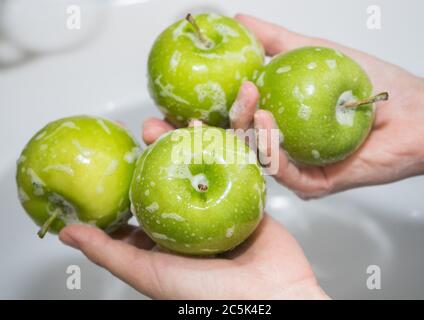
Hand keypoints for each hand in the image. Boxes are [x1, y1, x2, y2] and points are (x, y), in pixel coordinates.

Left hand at [60, 105, 327, 299]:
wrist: (271, 296)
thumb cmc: (207, 294)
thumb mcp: (148, 272)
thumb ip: (109, 252)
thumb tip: (67, 232)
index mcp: (166, 239)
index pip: (142, 198)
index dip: (130, 174)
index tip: (120, 150)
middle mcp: (192, 221)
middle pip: (173, 176)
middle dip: (160, 149)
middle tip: (148, 128)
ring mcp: (221, 209)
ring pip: (203, 166)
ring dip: (190, 141)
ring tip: (176, 122)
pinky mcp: (247, 199)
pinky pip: (235, 167)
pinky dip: (225, 146)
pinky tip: (209, 129)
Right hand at [228, 14, 423, 198]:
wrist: (413, 110)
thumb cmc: (370, 83)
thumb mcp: (313, 52)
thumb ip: (276, 41)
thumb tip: (240, 21)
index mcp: (281, 120)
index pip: (244, 115)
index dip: (228, 101)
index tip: (222, 80)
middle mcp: (285, 146)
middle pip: (247, 139)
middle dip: (238, 116)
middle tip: (245, 91)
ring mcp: (298, 168)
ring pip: (262, 159)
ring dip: (252, 134)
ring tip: (256, 108)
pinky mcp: (314, 185)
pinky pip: (286, 176)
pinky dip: (274, 154)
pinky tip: (270, 130)